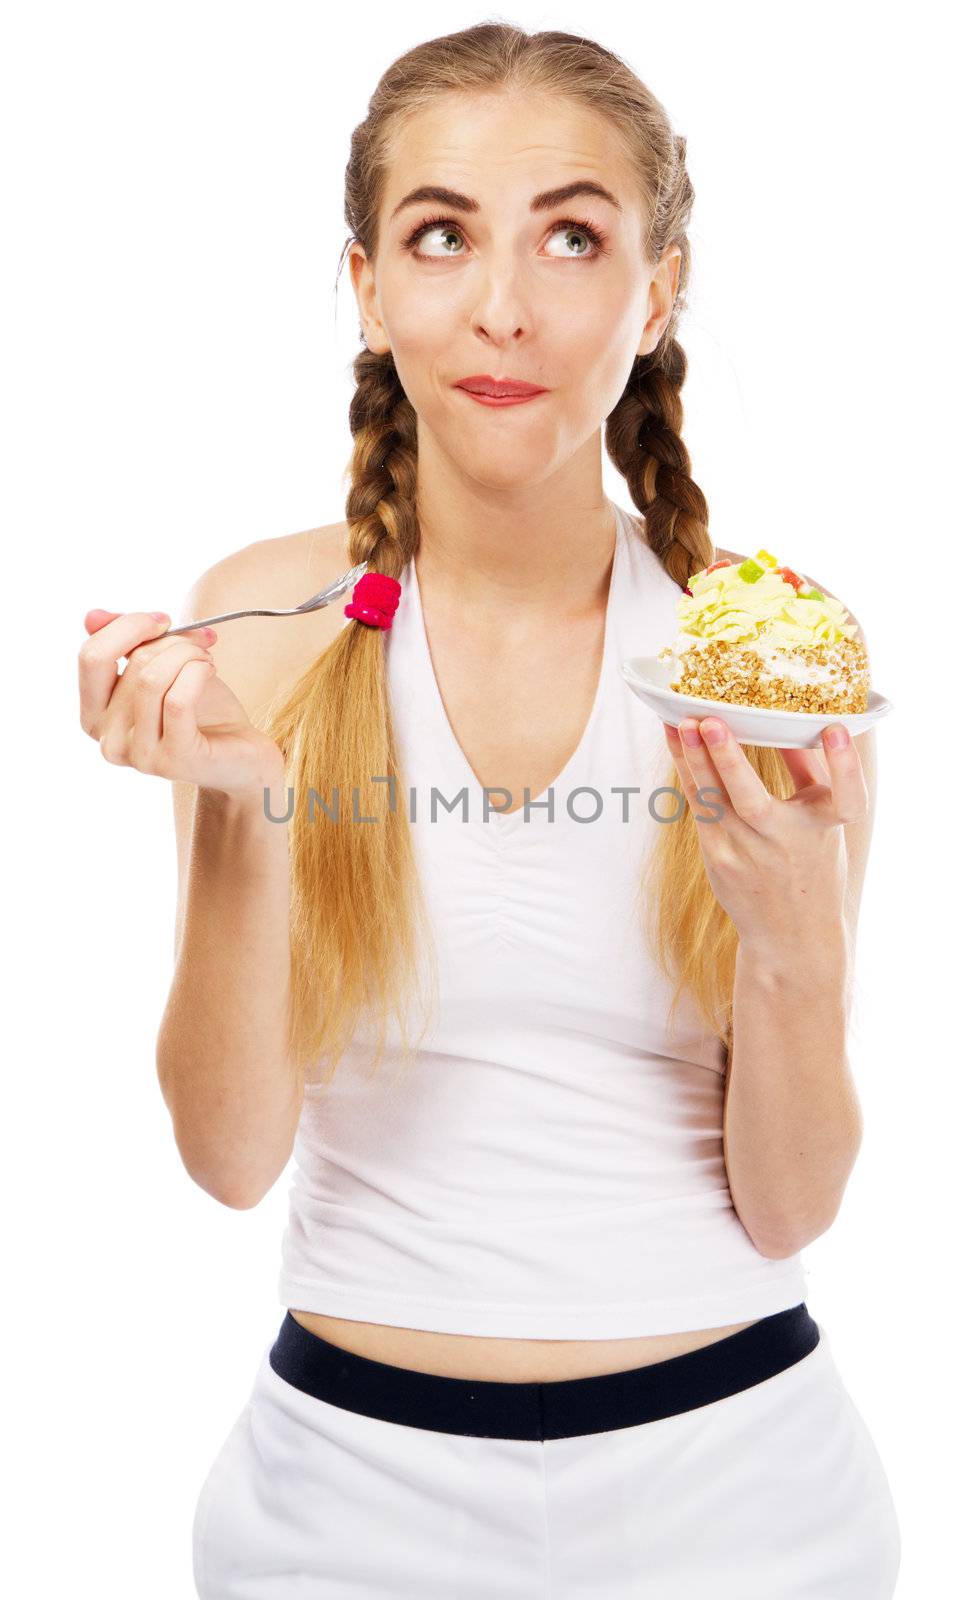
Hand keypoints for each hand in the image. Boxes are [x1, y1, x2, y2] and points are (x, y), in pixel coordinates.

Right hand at [78, 609, 284, 796]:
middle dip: (173, 641)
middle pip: (133, 663)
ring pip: (153, 678)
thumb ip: (127, 644)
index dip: (128, 627)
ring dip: (189, 655)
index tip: (163, 620)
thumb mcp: (161, 668)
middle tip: (200, 643)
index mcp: (95, 717)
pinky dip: (198, 673)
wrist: (242, 755)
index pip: (92, 657)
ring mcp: (139, 755)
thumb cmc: (201, 711)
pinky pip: (177, 699)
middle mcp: (109, 741)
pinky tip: (211, 671)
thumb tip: (92, 616)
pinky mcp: (173, 760)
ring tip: (207, 660)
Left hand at [661, 714, 867, 948]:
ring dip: (692, 759)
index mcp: (825, 830)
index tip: (835, 730)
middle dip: (728, 760)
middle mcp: (785, 844)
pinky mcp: (717, 858)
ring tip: (681, 722)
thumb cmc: (812, 864)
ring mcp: (746, 854)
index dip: (845, 764)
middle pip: (753, 802)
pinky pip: (698, 806)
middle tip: (709, 721)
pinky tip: (676, 741)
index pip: (847, 799)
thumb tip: (792, 719)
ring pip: (712, 800)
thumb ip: (809, 770)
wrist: (790, 933)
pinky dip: (686, 771)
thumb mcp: (824, 821)